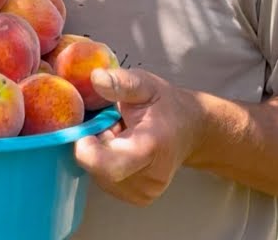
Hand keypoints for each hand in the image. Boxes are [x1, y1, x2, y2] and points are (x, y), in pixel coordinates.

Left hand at [73, 68, 205, 205]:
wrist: (191, 130)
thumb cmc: (166, 105)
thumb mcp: (145, 85)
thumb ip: (121, 82)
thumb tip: (95, 78)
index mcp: (150, 148)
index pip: (108, 165)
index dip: (86, 149)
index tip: (88, 128)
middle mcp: (149, 178)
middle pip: (98, 169)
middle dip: (94, 145)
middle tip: (111, 126)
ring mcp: (144, 193)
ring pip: (98, 175)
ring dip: (100, 155)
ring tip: (119, 136)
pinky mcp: (138, 198)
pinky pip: (105, 181)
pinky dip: (105, 164)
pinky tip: (121, 149)